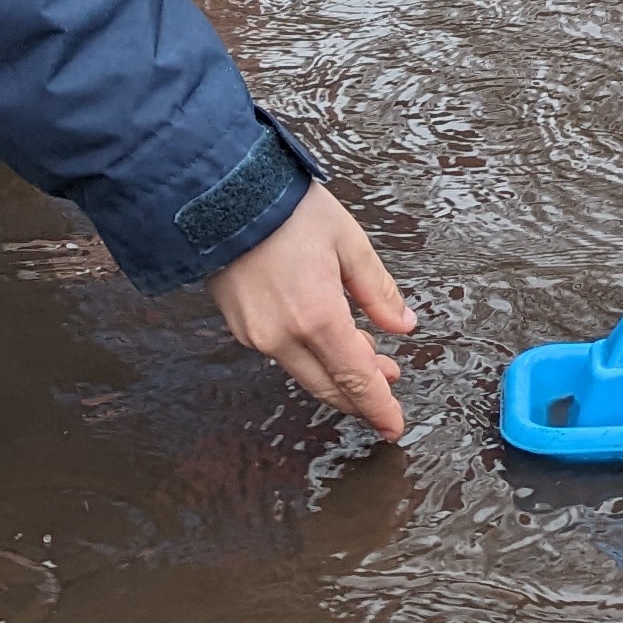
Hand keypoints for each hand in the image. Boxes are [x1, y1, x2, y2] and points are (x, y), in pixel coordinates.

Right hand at [209, 181, 414, 436]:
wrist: (220, 194)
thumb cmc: (286, 209)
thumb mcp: (348, 241)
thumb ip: (378, 290)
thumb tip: (403, 325)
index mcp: (316, 316)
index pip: (355, 379)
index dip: (378, 407)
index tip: (394, 427)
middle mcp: (282, 335)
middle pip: (329, 386)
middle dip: (362, 394)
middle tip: (389, 384)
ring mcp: (256, 335)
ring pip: (305, 371)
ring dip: (337, 371)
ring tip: (366, 354)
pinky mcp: (239, 327)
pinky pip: (282, 354)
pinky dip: (309, 354)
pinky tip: (326, 336)